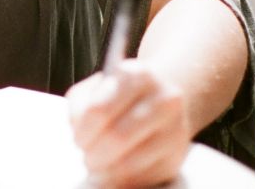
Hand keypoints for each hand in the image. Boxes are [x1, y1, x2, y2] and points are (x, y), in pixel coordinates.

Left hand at [66, 58, 189, 187]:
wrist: (161, 99)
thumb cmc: (120, 95)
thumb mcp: (96, 88)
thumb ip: (81, 106)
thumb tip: (79, 132)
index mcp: (137, 75)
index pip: (101, 110)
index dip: (84, 131)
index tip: (77, 140)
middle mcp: (163, 99)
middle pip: (118, 137)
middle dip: (94, 154)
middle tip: (86, 158)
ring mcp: (175, 129)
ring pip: (132, 162)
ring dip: (107, 170)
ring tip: (98, 165)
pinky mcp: (177, 157)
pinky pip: (144, 177)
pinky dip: (123, 179)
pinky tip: (116, 171)